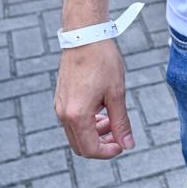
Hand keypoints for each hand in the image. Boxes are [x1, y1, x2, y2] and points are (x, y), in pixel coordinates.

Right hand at [54, 41, 135, 158]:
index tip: (123, 145)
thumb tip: (127, 144)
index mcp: (77, 115)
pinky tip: (101, 108)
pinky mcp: (60, 97)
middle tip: (119, 135)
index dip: (108, 152)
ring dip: (94, 133)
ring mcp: (59, 105)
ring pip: (76, 133)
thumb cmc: (102, 61)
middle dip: (101, 145)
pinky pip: (71, 120)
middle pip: (80, 145)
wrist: (84, 35)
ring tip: (112, 120)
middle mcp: (63, 114)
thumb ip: (121, 122)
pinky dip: (87, 122)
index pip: (90, 149)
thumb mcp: (116, 93)